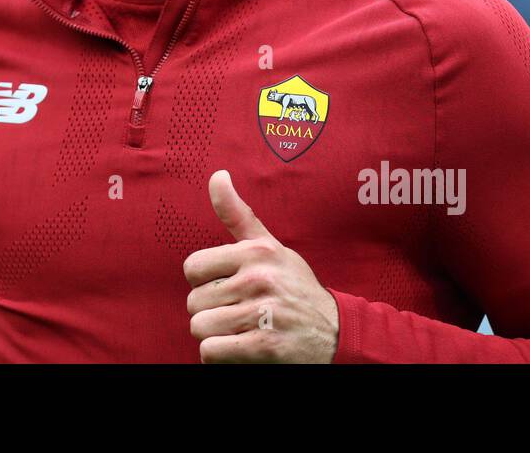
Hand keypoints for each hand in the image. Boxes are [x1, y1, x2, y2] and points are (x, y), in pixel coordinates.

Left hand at [184, 169, 338, 362]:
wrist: (336, 331)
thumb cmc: (295, 286)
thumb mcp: (271, 246)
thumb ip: (238, 214)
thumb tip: (217, 175)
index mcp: (256, 252)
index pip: (193, 267)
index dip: (204, 281)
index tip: (224, 286)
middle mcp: (258, 279)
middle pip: (194, 301)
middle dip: (210, 311)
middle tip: (236, 311)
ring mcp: (262, 313)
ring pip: (200, 327)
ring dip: (215, 335)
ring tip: (238, 329)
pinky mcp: (265, 346)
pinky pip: (211, 351)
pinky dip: (219, 355)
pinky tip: (238, 348)